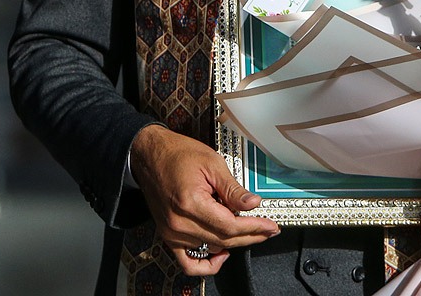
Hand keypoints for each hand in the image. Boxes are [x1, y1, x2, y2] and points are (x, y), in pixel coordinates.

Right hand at [130, 124, 280, 275]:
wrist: (150, 155)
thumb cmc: (177, 154)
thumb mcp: (212, 163)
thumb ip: (233, 189)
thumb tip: (253, 204)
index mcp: (190, 203)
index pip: (229, 226)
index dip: (254, 228)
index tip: (270, 227)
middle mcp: (179, 223)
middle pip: (223, 240)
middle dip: (250, 237)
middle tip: (267, 231)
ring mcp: (172, 233)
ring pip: (212, 249)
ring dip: (233, 243)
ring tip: (248, 231)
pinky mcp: (168, 236)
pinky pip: (187, 263)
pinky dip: (206, 265)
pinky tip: (222, 254)